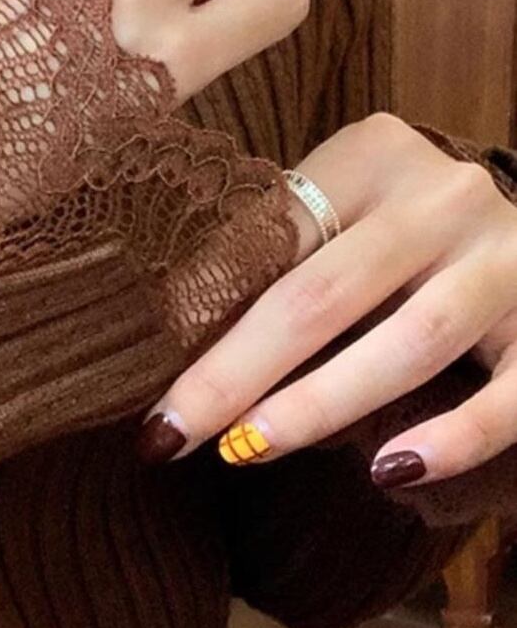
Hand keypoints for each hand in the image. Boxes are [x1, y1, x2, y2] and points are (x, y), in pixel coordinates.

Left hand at [138, 112, 516, 485]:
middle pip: (322, 295)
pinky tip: (388, 470)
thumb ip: (276, 245)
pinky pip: (509, 395)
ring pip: (408, 342)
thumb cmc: (406, 226)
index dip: (198, 312)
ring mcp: (505, 260)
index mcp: (372, 158)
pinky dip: (452, 439)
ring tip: (249, 449)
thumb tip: (171, 338)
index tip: (147, 381)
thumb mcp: (344, 205)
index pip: (268, 238)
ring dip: (319, 404)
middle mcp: (442, 198)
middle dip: (236, 373)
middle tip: (172, 433)